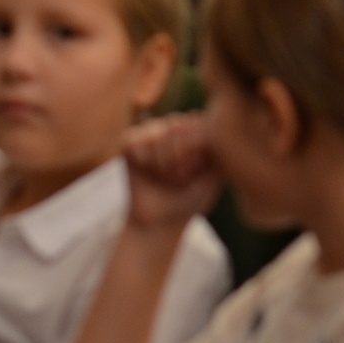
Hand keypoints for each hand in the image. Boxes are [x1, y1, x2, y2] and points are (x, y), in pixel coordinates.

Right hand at [121, 114, 222, 230]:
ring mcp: (153, 132)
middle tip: (178, 179)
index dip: (196, 150)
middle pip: (177, 125)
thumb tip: (203, 119)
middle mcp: (176, 126)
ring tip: (164, 177)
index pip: (199, 122)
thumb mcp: (212, 174)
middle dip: (178, 158)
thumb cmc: (190, 200)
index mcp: (199, 131)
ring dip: (161, 162)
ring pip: (157, 133)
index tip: (196, 174)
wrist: (160, 223)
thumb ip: (213, 145)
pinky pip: (135, 140)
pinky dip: (142, 160)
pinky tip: (146, 172)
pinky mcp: (130, 143)